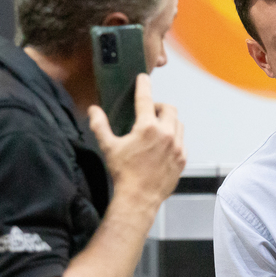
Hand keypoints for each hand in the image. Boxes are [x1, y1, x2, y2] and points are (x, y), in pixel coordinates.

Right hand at [88, 73, 185, 211]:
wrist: (139, 198)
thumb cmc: (124, 173)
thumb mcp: (109, 147)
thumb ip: (100, 126)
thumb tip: (93, 110)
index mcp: (147, 128)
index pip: (146, 99)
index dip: (144, 85)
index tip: (143, 78)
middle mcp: (166, 134)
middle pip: (169, 108)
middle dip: (159, 107)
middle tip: (149, 112)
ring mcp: (177, 147)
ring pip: (178, 124)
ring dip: (168, 121)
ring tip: (156, 128)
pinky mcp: (182, 158)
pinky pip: (182, 141)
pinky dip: (174, 138)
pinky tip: (163, 145)